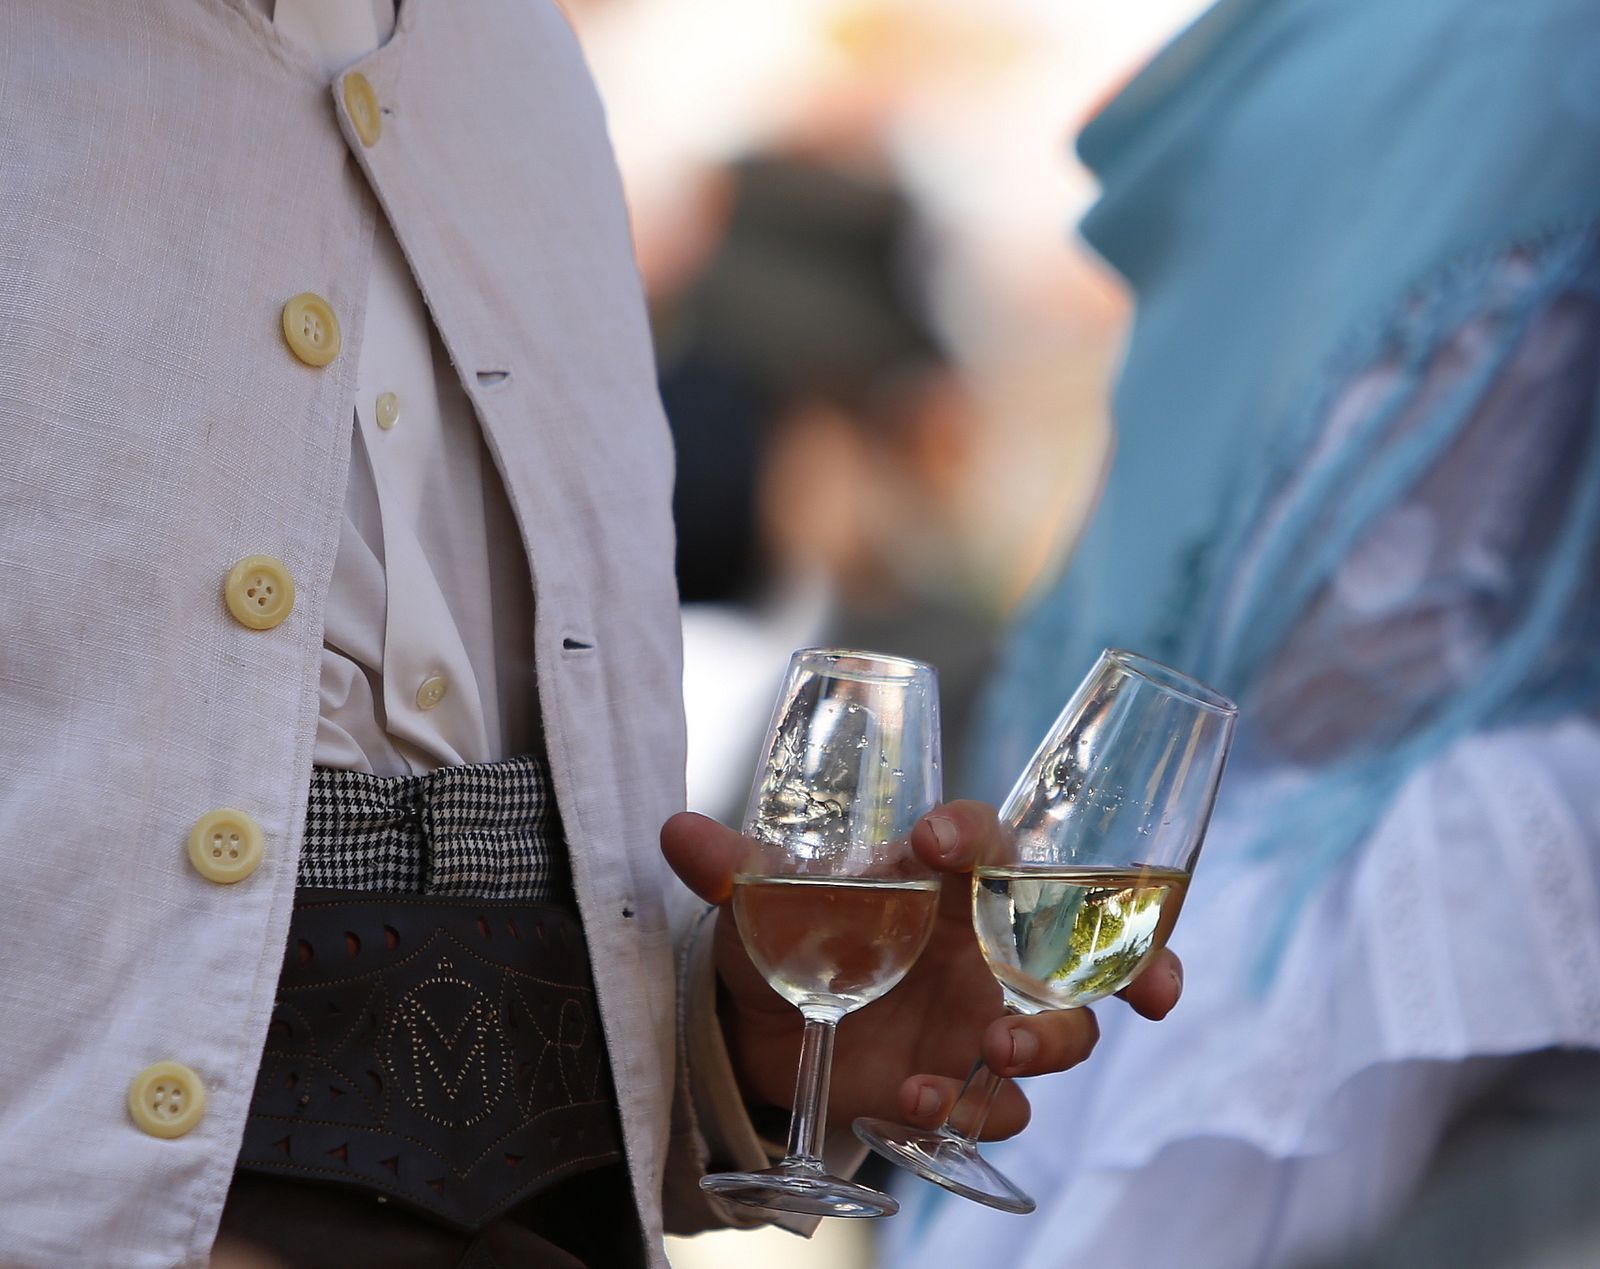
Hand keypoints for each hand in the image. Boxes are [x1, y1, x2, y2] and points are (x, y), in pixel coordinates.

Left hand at [661, 802, 1182, 1138]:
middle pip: (1080, 939)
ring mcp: (989, 1012)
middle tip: (1069, 985)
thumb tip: (677, 833)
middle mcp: (986, 940)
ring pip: (1065, 1028)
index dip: (975, 834)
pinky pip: (1003, 1103)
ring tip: (992, 1051)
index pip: (986, 836)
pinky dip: (976, 1110)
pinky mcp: (970, 1080)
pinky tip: (921, 1104)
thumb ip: (731, 870)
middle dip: (1116, 958)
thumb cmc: (787, 935)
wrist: (769, 1026)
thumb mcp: (759, 904)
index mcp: (946, 877)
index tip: (938, 840)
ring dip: (1047, 1042)